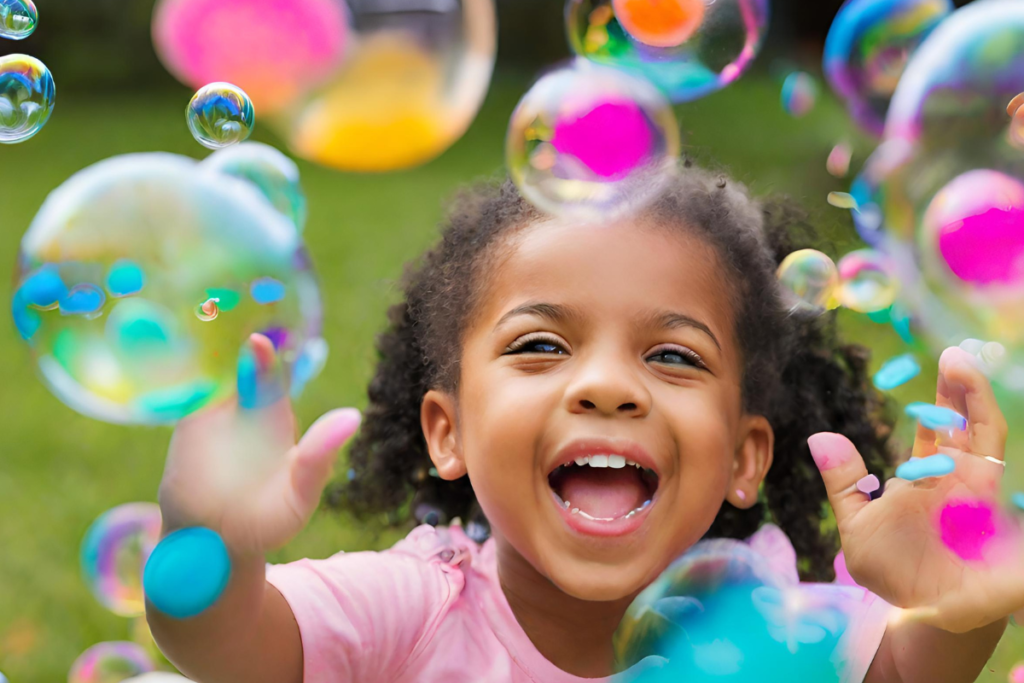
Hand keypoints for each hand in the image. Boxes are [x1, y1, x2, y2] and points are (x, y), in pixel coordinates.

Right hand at [158, 333, 359, 555]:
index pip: (273, 376)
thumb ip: (319, 459)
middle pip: (237, 362)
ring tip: (192, 319)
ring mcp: (210, 411)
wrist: (212, 544)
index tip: (257, 342)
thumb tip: (354, 416)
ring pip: (207, 369)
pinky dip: (171, 372)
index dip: (266, 358)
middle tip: (220, 313)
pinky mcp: (181, 422)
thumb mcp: (298, 496)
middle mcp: (244, 405)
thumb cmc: (266, 522)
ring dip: (199, 347)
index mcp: (276, 416)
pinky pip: (178, 391)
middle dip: (231, 336)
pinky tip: (163, 353)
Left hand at [809, 346, 1023, 632]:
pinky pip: (1001, 484)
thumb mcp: (859, 525)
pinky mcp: (995, 524)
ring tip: (965, 367)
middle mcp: (959, 482)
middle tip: (954, 352)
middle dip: (964, 389)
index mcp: (930, 478)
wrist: (924, 618)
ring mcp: (980, 500)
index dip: (941, 398)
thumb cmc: (898, 573)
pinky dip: (993, 456)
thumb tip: (819, 436)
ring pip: (988, 441)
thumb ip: (844, 484)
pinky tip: (987, 430)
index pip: (938, 428)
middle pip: (968, 425)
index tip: (939, 359)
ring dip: (979, 405)